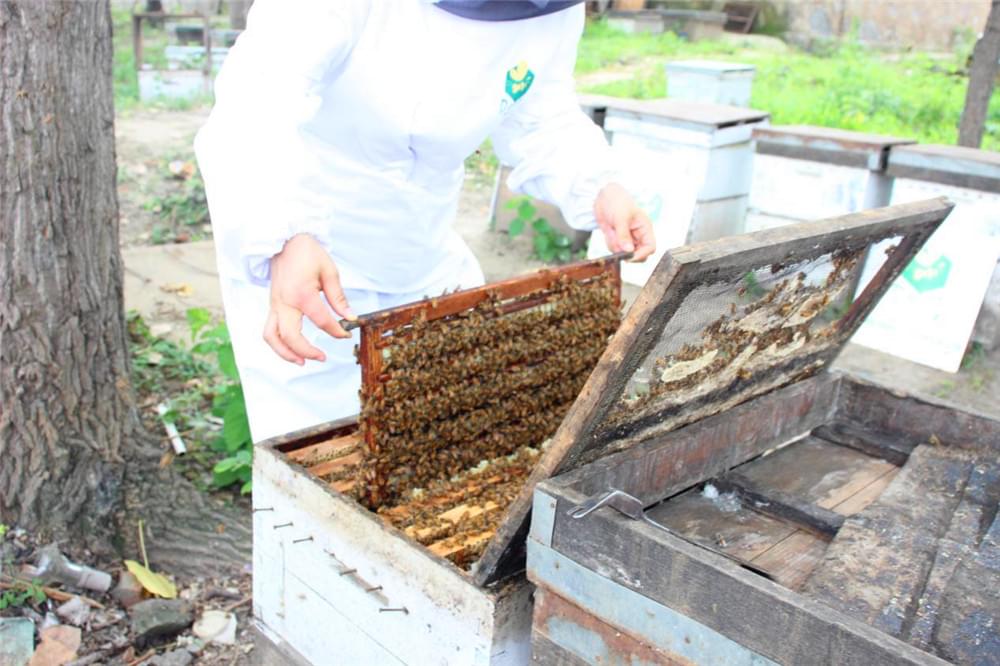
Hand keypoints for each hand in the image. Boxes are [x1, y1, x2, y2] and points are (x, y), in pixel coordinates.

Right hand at [264, 234, 355, 364]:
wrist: (284, 241)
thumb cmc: (308, 253)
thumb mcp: (329, 272)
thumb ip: (338, 298)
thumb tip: (350, 317)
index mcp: (302, 294)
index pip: (321, 321)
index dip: (336, 332)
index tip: (346, 335)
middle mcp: (284, 303)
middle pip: (290, 337)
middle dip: (306, 351)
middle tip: (323, 357)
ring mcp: (275, 305)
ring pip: (272, 337)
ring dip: (285, 353)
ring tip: (302, 361)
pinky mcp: (271, 305)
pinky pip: (269, 330)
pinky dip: (278, 343)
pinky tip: (292, 349)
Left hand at [593, 182, 654, 261]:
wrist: (603, 197)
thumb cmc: (617, 202)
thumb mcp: (621, 217)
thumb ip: (624, 235)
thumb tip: (629, 250)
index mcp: (644, 228)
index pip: (650, 247)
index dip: (642, 254)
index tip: (629, 257)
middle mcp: (638, 235)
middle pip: (638, 254)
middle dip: (627, 253)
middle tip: (617, 244)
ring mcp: (627, 238)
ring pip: (625, 253)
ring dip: (616, 247)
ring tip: (612, 232)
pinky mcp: (618, 239)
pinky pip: (615, 249)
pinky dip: (610, 244)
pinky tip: (608, 232)